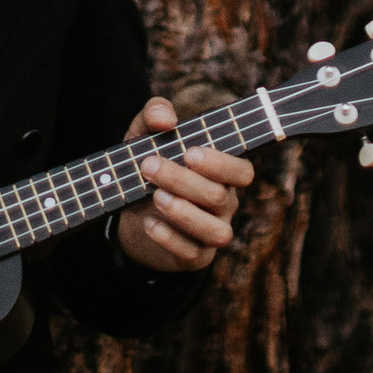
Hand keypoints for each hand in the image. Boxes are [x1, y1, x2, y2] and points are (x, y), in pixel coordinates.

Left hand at [116, 99, 253, 271]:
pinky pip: (192, 254)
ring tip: (155, 196)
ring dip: (183, 212)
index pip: (242, 171)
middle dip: (182, 180)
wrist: (130, 211)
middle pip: (219, 196)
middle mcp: (224, 203)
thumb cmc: (148, 165)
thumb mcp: (144, 135)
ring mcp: (212, 232)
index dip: (222, 164)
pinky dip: (169, 238)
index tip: (189, 153)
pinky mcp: (195, 257)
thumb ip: (154, 115)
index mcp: (221, 173)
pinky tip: (149, 222)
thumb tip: (166, 118)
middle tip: (148, 165)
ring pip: (215, 231)